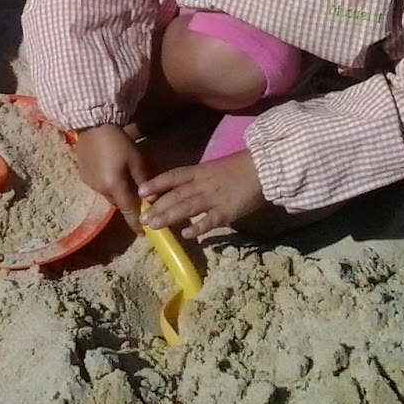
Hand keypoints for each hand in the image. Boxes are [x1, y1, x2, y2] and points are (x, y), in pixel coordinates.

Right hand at [73, 123, 149, 231]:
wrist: (92, 124)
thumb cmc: (118, 141)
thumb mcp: (137, 159)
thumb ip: (144, 181)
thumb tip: (151, 199)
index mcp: (115, 187)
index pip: (129, 212)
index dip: (136, 224)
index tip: (144, 233)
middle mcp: (100, 190)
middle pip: (119, 203)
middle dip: (128, 203)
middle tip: (138, 195)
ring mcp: (89, 183)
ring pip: (108, 195)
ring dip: (117, 192)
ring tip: (123, 178)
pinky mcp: (83, 175)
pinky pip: (98, 186)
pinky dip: (107, 183)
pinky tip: (109, 169)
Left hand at [138, 151, 268, 240]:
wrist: (263, 169)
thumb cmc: (239, 168)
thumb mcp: (214, 169)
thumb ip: (198, 179)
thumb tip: (180, 190)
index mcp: (200, 171)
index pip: (173, 176)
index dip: (156, 183)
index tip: (140, 192)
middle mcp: (203, 184)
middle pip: (176, 195)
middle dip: (157, 206)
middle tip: (142, 218)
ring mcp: (214, 198)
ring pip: (187, 207)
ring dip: (169, 217)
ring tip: (154, 225)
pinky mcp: (227, 212)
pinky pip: (210, 221)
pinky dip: (198, 227)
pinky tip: (185, 235)